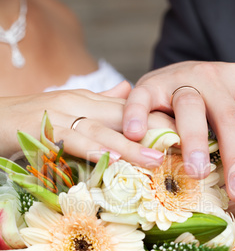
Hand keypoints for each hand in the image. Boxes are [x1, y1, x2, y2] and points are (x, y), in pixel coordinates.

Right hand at [0, 85, 175, 167]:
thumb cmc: (33, 118)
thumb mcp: (69, 108)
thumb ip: (99, 102)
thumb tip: (128, 91)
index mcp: (89, 101)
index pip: (130, 109)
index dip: (158, 121)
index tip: (184, 136)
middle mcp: (80, 105)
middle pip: (123, 117)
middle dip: (154, 132)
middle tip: (184, 148)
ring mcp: (61, 116)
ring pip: (102, 130)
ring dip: (129, 146)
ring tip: (156, 160)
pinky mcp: (43, 130)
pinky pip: (71, 140)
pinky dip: (92, 149)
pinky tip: (111, 158)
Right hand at [123, 61, 234, 201]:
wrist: (170, 77)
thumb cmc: (203, 105)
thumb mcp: (228, 116)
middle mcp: (212, 77)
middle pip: (229, 118)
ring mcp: (178, 78)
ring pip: (190, 108)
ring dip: (194, 141)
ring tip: (196, 172)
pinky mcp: (149, 84)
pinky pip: (141, 98)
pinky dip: (137, 115)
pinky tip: (136, 135)